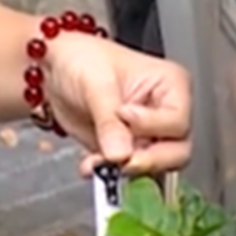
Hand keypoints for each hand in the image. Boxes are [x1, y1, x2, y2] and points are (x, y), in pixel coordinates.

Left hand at [43, 32, 192, 176]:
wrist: (57, 71)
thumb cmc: (84, 60)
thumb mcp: (97, 84)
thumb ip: (109, 121)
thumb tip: (120, 155)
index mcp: (172, 86)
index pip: (178, 122)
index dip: (151, 127)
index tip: (124, 116)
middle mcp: (165, 114)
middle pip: (177, 152)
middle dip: (147, 160)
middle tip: (119, 159)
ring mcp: (149, 136)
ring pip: (154, 168)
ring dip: (124, 170)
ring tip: (96, 161)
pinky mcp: (129, 152)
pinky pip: (128, 173)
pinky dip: (109, 175)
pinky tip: (90, 164)